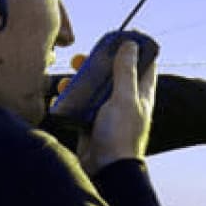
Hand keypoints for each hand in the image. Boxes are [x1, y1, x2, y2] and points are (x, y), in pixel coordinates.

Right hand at [75, 42, 158, 174]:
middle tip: (83, 56)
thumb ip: (126, 71)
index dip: (135, 48)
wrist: (104, 169)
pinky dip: (71, 97)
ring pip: (94, 87)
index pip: (144, 64)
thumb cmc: (119, 135)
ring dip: (81, 79)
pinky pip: (80, 104)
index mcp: (141, 93)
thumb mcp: (124, 98)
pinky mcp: (91, 122)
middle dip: (99, 62)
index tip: (122, 35)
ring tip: (68, 76)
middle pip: (113, 73)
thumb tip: (131, 44)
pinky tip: (60, 94)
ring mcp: (108, 111)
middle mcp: (126, 100)